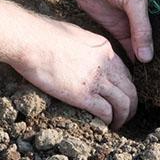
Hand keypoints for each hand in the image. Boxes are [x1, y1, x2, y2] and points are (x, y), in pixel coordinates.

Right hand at [11, 16, 136, 128]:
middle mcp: (105, 64)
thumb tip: (79, 56)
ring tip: (117, 124)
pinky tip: (105, 125)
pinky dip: (109, 120)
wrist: (29, 39)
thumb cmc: (42, 34)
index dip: (125, 87)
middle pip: (129, 89)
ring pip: (123, 103)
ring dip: (123, 116)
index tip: (120, 96)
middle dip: (130, 105)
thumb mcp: (74, 35)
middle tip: (125, 114)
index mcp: (104, 48)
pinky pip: (106, 111)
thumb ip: (84, 48)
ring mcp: (96, 79)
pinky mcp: (83, 94)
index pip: (125, 72)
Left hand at [55, 0, 152, 62]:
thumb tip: (148, 57)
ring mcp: (127, 20)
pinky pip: (123, 45)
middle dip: (156, 53)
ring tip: (151, 77)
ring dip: (142, 57)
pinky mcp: (112, 26)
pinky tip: (135, 69)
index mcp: (153, 1)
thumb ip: (141, 28)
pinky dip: (129, 56)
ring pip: (138, 44)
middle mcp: (142, 12)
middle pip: (152, 37)